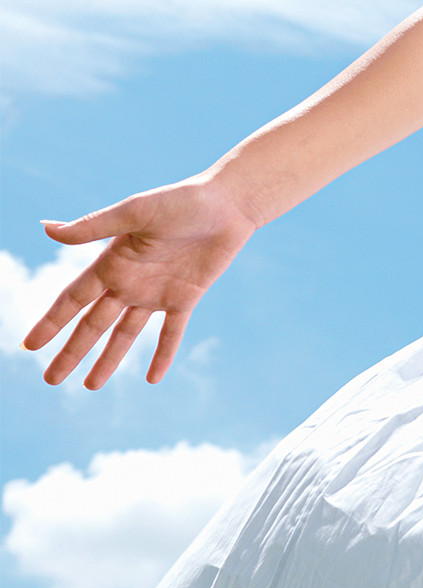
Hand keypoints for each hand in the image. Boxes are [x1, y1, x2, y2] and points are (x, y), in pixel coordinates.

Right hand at [22, 176, 257, 389]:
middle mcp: (130, 281)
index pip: (73, 299)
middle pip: (93, 324)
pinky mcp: (186, 297)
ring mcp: (157, 292)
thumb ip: (93, 226)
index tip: (28, 346)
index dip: (51, 322)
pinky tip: (153, 379)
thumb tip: (46, 228)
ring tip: (90, 387)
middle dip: (72, 351)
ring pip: (125, 334)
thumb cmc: (181, 201)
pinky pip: (171, 333)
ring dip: (108, 359)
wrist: (228, 204)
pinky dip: (163, 355)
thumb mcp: (135, 212)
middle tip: (51, 380)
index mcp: (112, 262)